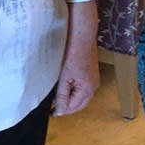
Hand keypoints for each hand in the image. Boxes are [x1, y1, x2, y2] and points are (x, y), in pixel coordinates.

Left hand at [53, 1, 99, 115]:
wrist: (80, 33)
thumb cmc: (73, 53)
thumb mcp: (64, 77)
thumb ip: (62, 96)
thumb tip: (60, 111)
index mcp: (89, 89)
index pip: (74, 108)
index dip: (61, 110)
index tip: (50, 110)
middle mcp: (94, 85)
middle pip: (79, 103)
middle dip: (67, 106)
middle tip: (52, 105)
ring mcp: (93, 78)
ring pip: (80, 95)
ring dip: (70, 97)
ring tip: (56, 94)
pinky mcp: (90, 71)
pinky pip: (81, 86)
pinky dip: (73, 89)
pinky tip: (64, 83)